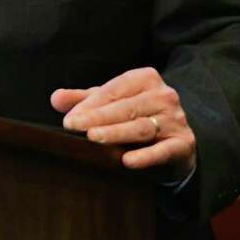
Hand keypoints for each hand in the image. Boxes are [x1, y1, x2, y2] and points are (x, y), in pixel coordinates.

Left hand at [51, 67, 195, 180]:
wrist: (175, 142)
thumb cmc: (136, 115)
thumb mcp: (111, 103)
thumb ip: (83, 99)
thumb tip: (55, 99)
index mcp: (145, 78)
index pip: (114, 89)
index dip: (91, 104)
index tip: (69, 119)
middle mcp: (164, 95)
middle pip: (126, 107)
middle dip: (98, 117)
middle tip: (74, 127)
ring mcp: (177, 119)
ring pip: (142, 126)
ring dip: (116, 133)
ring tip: (93, 139)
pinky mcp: (184, 143)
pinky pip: (164, 150)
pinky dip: (145, 156)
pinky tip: (127, 161)